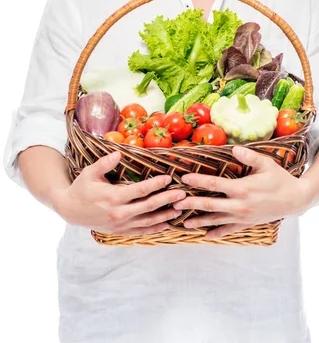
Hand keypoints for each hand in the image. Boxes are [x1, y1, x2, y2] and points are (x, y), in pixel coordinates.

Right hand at [53, 151, 185, 235]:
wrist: (70, 211)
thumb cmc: (81, 188)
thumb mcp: (90, 172)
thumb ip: (105, 163)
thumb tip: (119, 153)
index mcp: (113, 197)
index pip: (140, 190)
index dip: (156, 184)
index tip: (168, 178)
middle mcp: (119, 213)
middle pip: (148, 207)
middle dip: (167, 200)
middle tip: (182, 194)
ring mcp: (121, 225)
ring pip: (148, 222)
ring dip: (165, 216)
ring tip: (179, 210)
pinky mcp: (120, 231)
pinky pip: (141, 231)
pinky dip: (155, 229)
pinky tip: (167, 224)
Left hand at [173, 146, 310, 238]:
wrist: (295, 200)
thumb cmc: (280, 179)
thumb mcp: (266, 164)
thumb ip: (249, 156)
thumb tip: (234, 149)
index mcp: (242, 189)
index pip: (215, 185)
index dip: (198, 182)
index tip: (184, 179)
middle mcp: (239, 205)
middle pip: (210, 205)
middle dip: (192, 204)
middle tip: (175, 204)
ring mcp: (242, 217)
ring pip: (216, 220)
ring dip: (200, 221)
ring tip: (184, 223)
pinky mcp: (246, 224)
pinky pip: (228, 230)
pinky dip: (216, 233)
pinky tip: (206, 235)